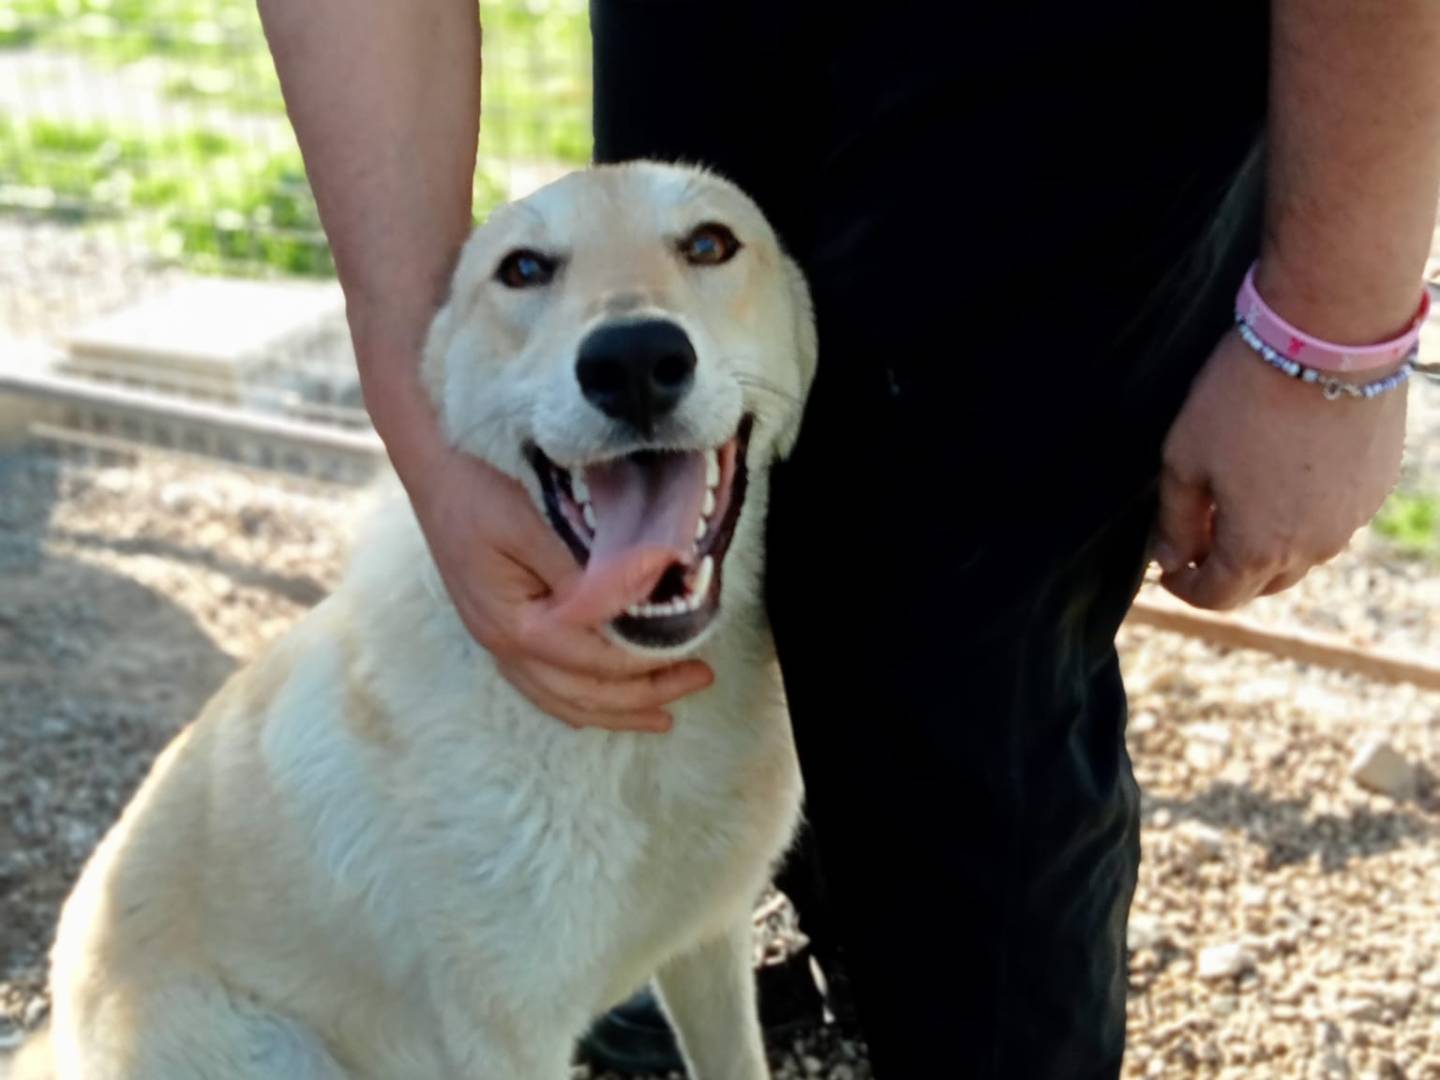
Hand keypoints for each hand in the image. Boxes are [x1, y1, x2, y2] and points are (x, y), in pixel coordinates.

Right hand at [356, 322, 712, 734]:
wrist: (432, 465)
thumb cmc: (480, 486)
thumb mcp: (532, 521)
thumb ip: (581, 571)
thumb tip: (636, 603)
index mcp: (516, 622)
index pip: (595, 661)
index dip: (647, 662)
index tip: (694, 649)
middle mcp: (503, 644)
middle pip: (582, 692)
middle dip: (645, 694)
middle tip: (700, 677)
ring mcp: (496, 641)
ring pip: (560, 699)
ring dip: (615, 709)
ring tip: (663, 713)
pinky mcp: (497, 629)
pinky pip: (538, 685)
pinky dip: (575, 702)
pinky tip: (601, 708)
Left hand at [1154, 329, 1406, 609]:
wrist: (1330, 339)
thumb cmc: (1244, 398)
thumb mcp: (1185, 458)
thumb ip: (1174, 520)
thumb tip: (1170, 559)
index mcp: (1258, 549)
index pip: (1216, 597)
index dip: (1185, 588)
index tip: (1168, 567)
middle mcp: (1313, 547)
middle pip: (1261, 583)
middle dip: (1225, 570)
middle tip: (1197, 534)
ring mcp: (1352, 520)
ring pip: (1300, 554)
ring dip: (1266, 543)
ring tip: (1238, 502)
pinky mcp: (1377, 488)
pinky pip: (1333, 520)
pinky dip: (1303, 514)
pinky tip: (1282, 475)